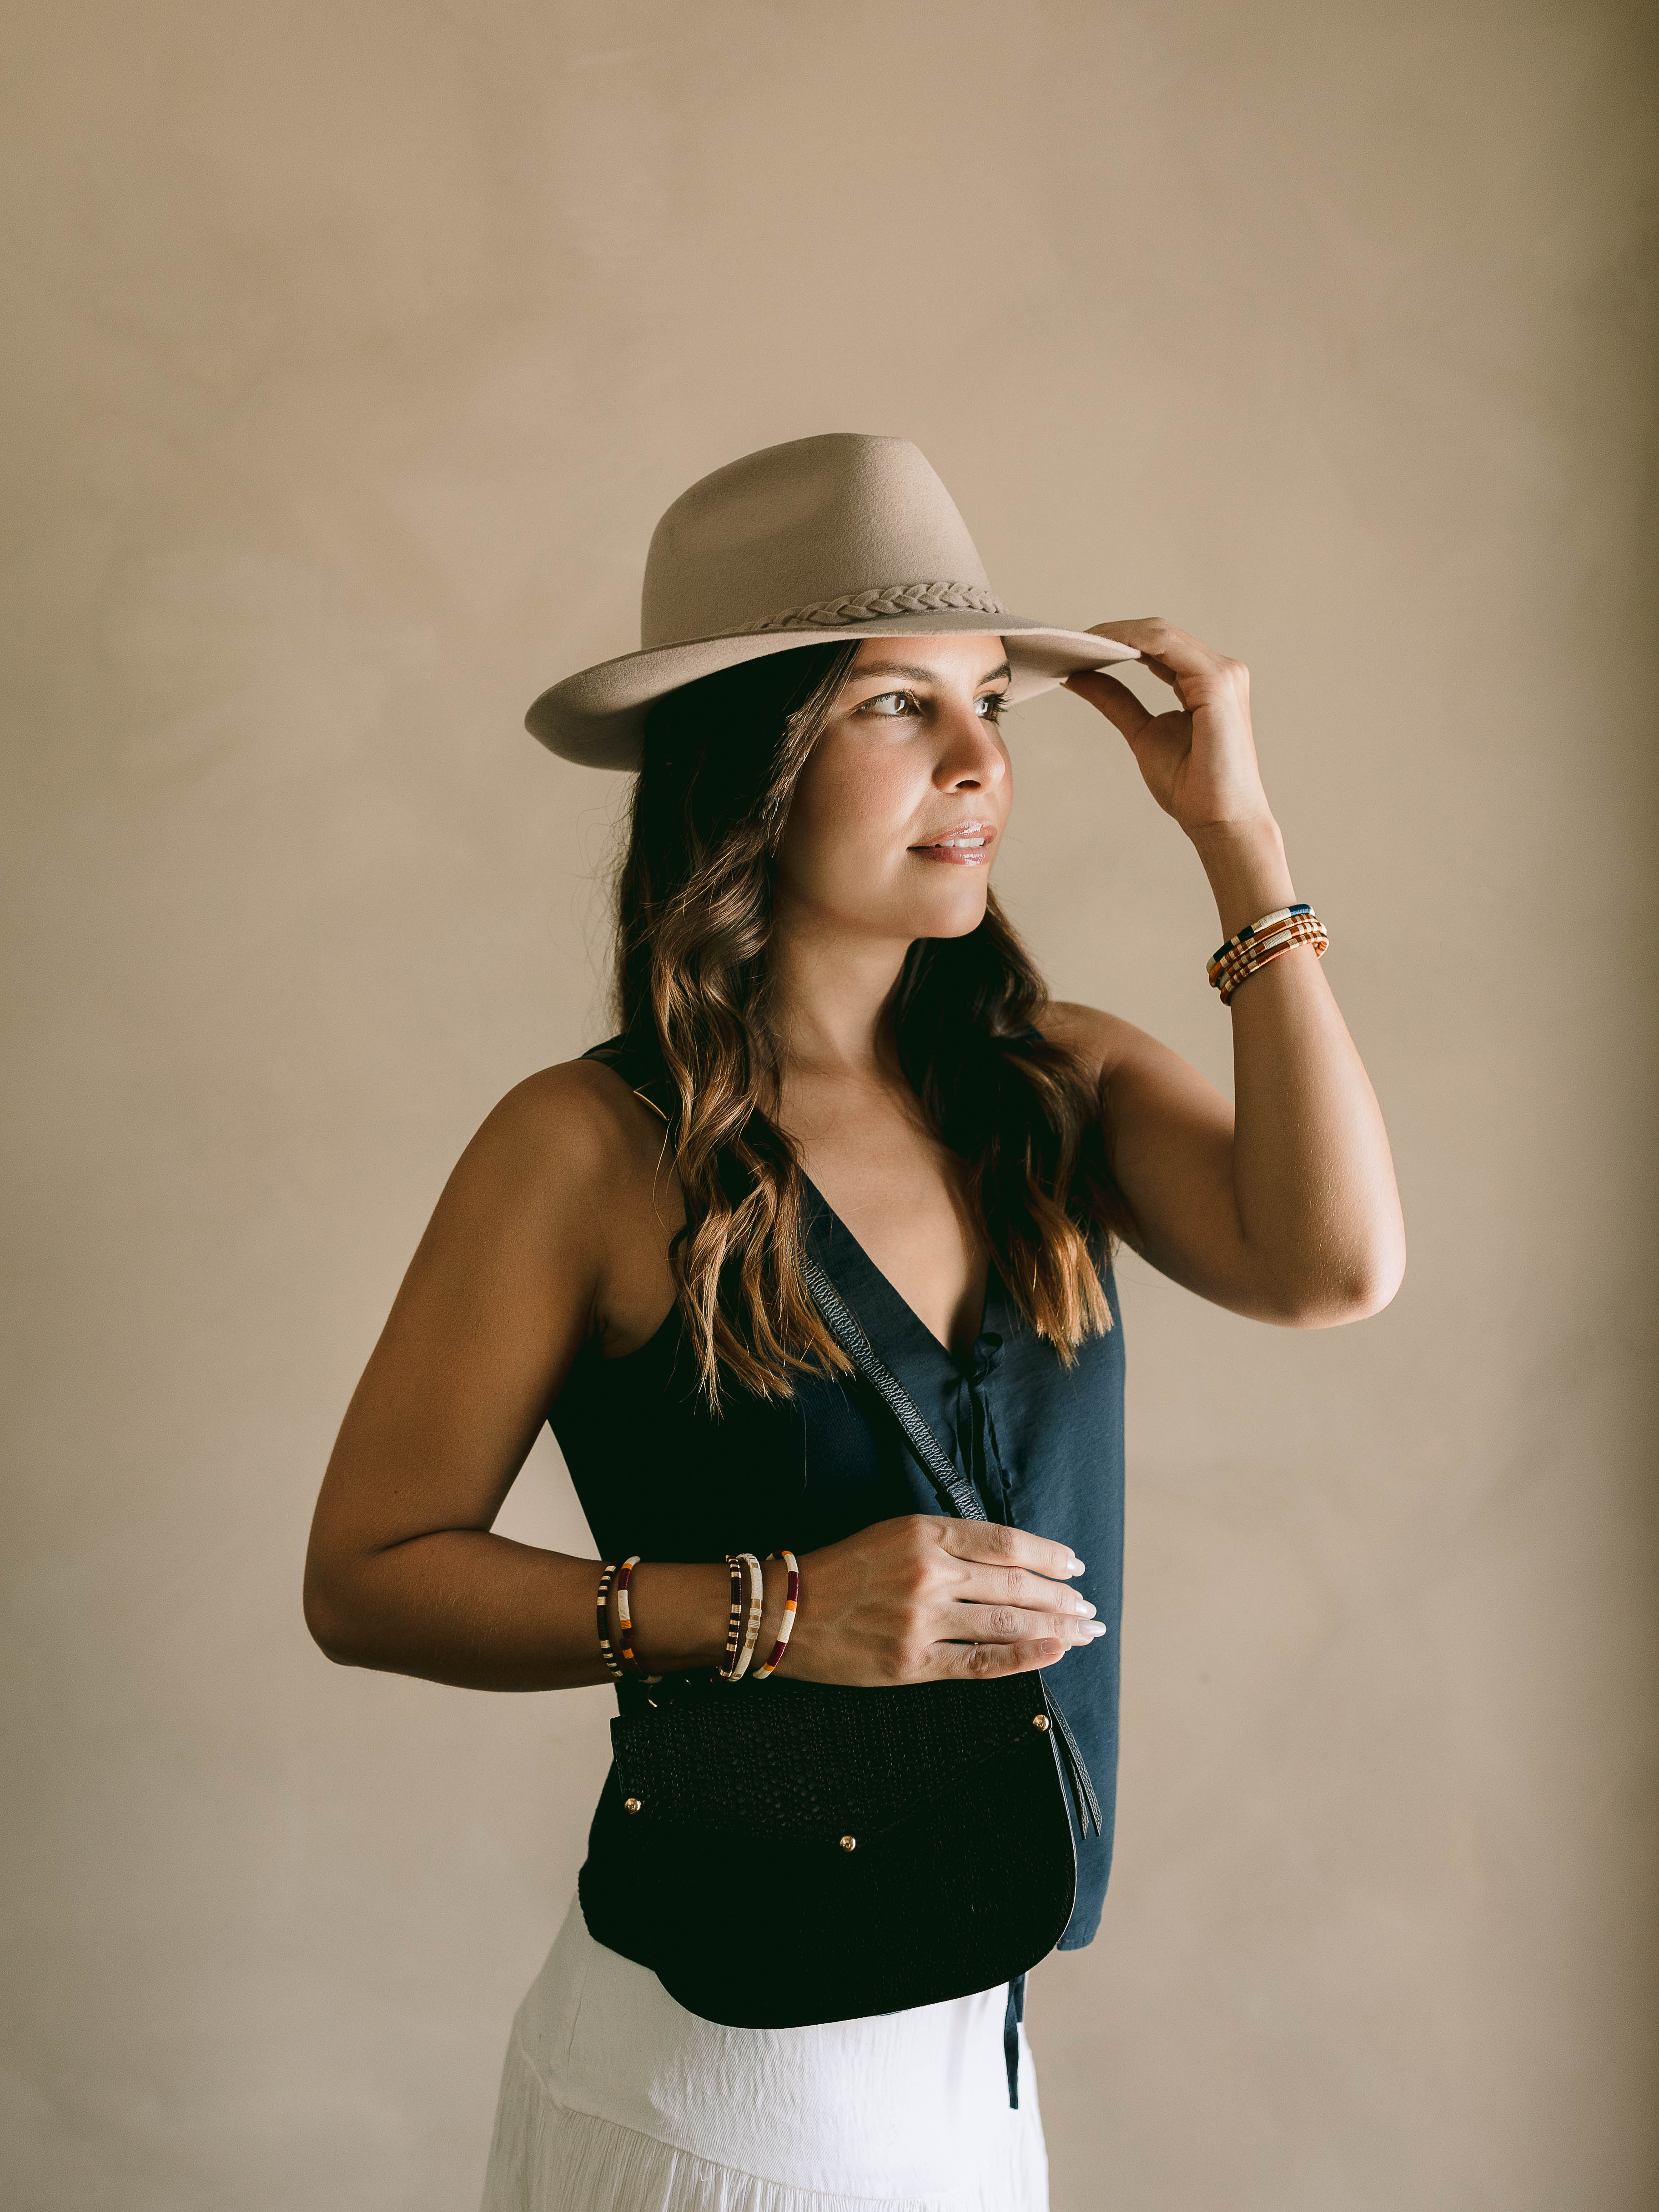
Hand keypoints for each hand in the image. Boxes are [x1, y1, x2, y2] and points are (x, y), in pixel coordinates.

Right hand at [774, 1515, 1103, 1686]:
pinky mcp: (912, 1663)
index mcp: (924, 1533)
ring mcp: (922, 1620)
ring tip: (1084, 1632)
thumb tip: (1007, 1561)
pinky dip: (1022, 1658)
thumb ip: (946, 1542)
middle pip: (1014, 1583)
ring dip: (1056, 1628)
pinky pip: (980, 1663)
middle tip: (1089, 1607)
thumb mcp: (893, 1533)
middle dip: (1062, 1597)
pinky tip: (1053, 1653)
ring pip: (1006, 1622)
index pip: (1005, 1543)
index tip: (1074, 1566)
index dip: (1048, 1555)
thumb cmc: (840, 1569)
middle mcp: (929, 1573)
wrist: (783, 1610)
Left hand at [1064, 618, 1272, 839]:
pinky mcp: (1216, 682)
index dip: (1119, 640)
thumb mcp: (1142, 733)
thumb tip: (1079, 675)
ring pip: (1161, 633)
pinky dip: (1130, 641)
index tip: (1078, 647)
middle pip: (1159, 634)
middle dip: (1113, 632)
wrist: (1219, 821)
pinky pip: (1166, 646)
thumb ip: (1116, 700)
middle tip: (1069, 641)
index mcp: (1206, 682)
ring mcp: (1222, 673)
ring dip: (1116, 633)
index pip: (1160, 646)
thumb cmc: (1192, 786)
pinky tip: (1101, 648)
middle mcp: (1220, 671)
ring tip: (1079, 643)